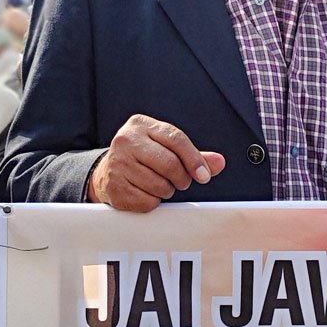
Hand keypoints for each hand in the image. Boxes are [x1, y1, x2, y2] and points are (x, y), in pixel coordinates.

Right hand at [86, 114, 225, 211]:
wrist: (107, 174)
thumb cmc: (143, 158)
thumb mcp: (166, 149)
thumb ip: (193, 155)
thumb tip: (219, 162)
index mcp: (140, 125)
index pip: (176, 138)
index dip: (194, 159)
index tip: (204, 176)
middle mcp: (125, 140)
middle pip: (169, 164)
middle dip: (182, 178)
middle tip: (180, 182)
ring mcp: (117, 164)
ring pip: (160, 185)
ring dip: (166, 191)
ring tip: (158, 185)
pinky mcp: (114, 187)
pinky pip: (147, 202)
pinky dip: (152, 202)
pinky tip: (145, 193)